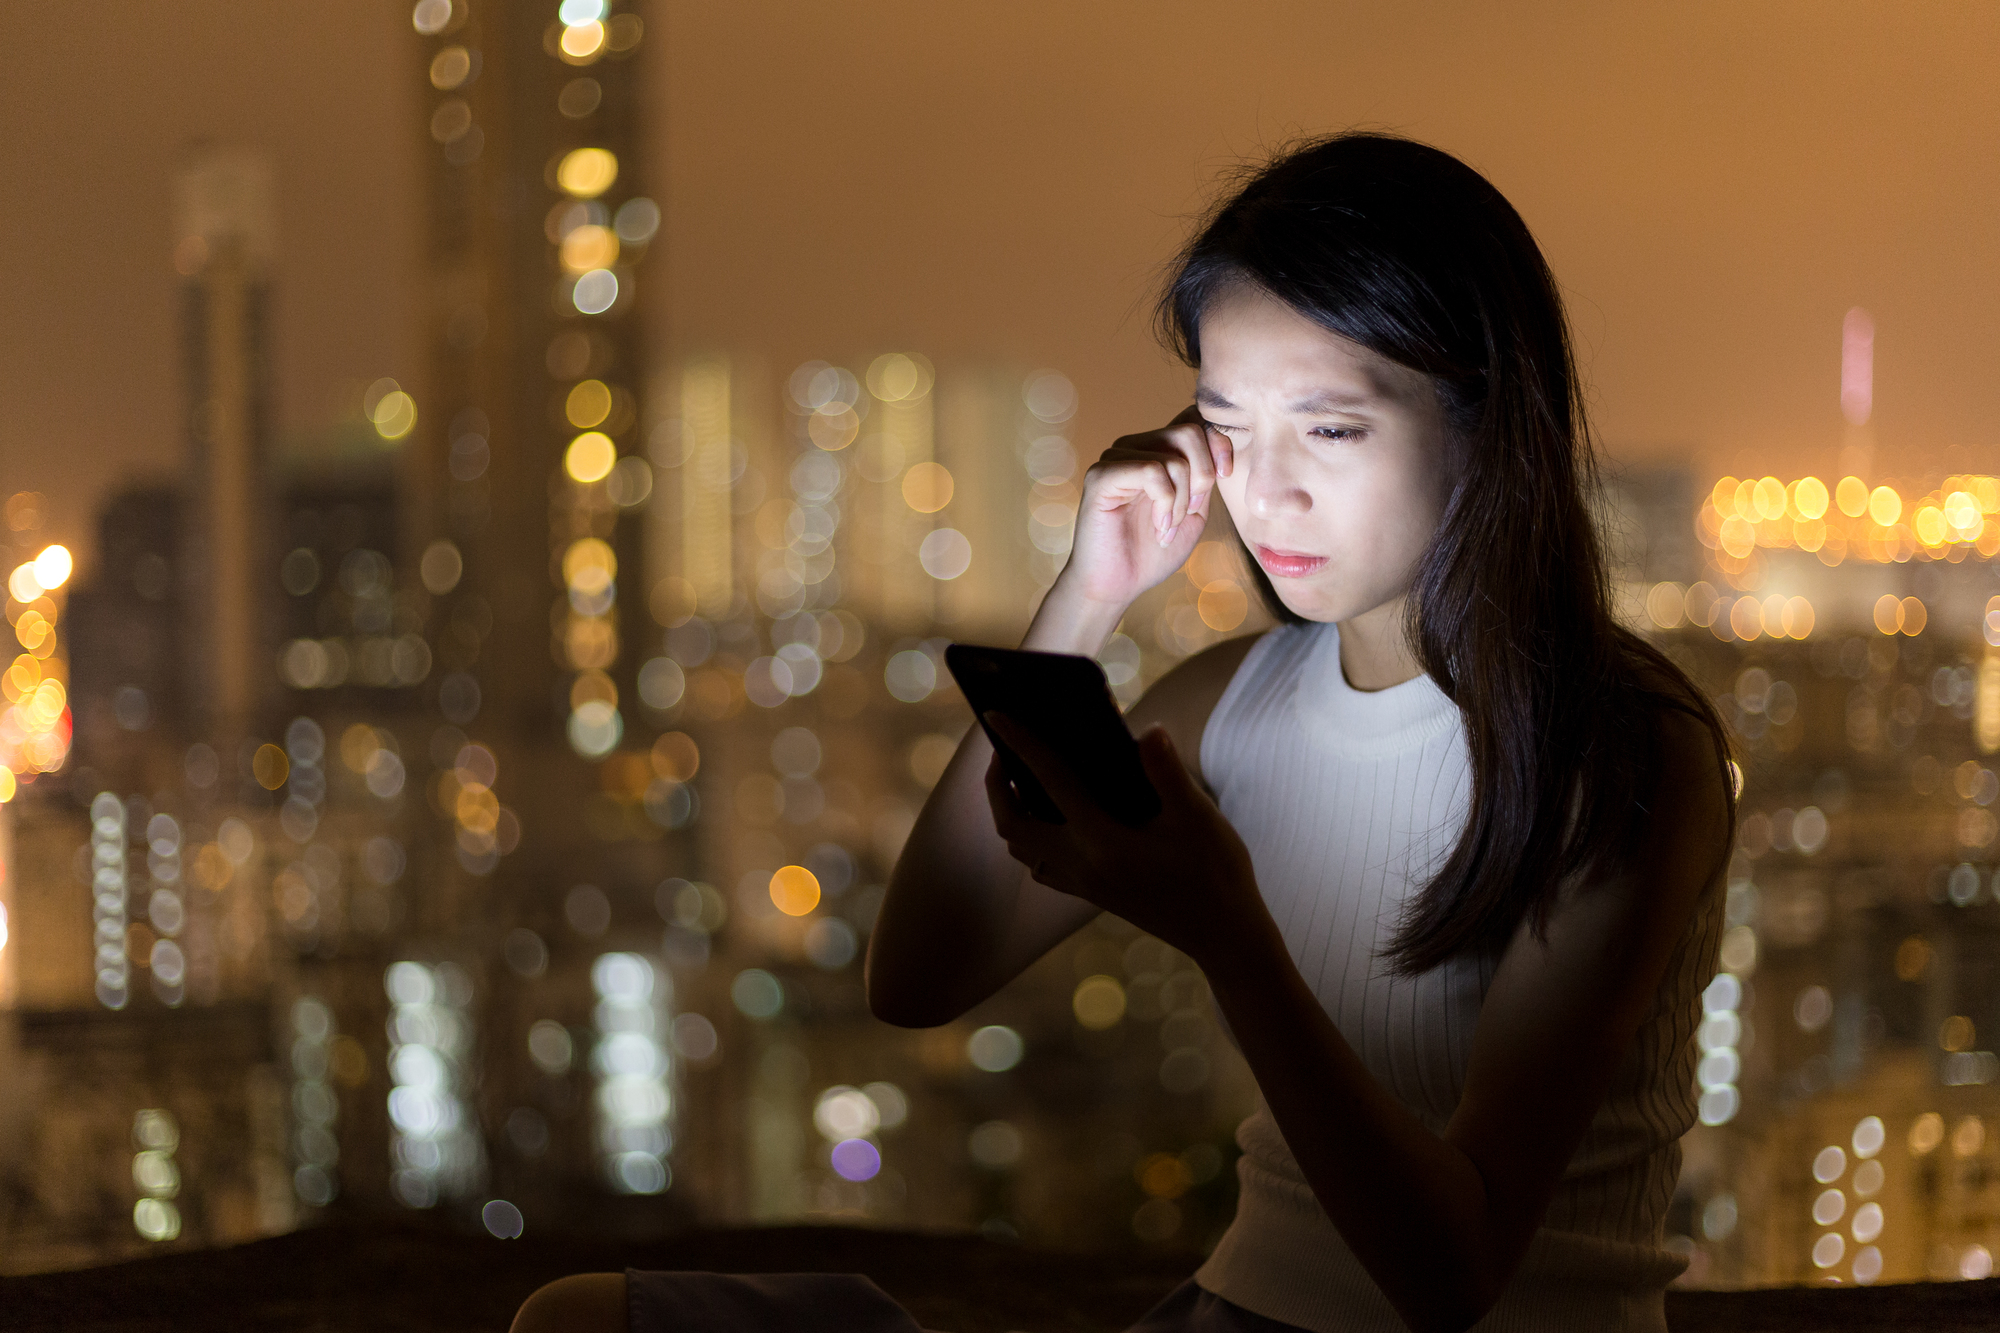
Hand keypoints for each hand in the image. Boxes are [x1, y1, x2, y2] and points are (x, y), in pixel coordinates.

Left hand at [980, 712, 1267, 971]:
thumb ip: (1168, 772)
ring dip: (1011, 812)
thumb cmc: (1216, 873)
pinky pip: (1043, 866)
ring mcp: (1084, 884)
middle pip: (1012, 825)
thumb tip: (1149, 729)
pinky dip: (1033, 838)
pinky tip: (1054, 818)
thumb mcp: (1199, 817)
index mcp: (1103, 841)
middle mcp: (1082, 865)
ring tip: (1021, 778)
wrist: (1225, 935)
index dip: (1021, 743)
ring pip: (1022, 849)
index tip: (995, 714)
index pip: (1050, 781)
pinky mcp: (1092, 894)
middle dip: (998, 784)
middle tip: (1005, 750)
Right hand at [1053, 406, 1232, 612]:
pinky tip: (1159, 527)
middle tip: (1192, 511)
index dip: (1219, 440)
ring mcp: (1115, 458)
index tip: (1226, 475)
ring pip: (1173, 457)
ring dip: (1182, 500)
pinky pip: (1152, 471)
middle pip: (1189, 431)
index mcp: (1156, 451)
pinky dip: (1165, 503)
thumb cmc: (1153, 552)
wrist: (1117, 586)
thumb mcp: (1194, 511)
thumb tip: (1221, 443)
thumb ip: (1205, 476)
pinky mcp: (1101, 475)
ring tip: (1168, 527)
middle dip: (1203, 475)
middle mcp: (1134, 447)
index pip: (1193, 418)